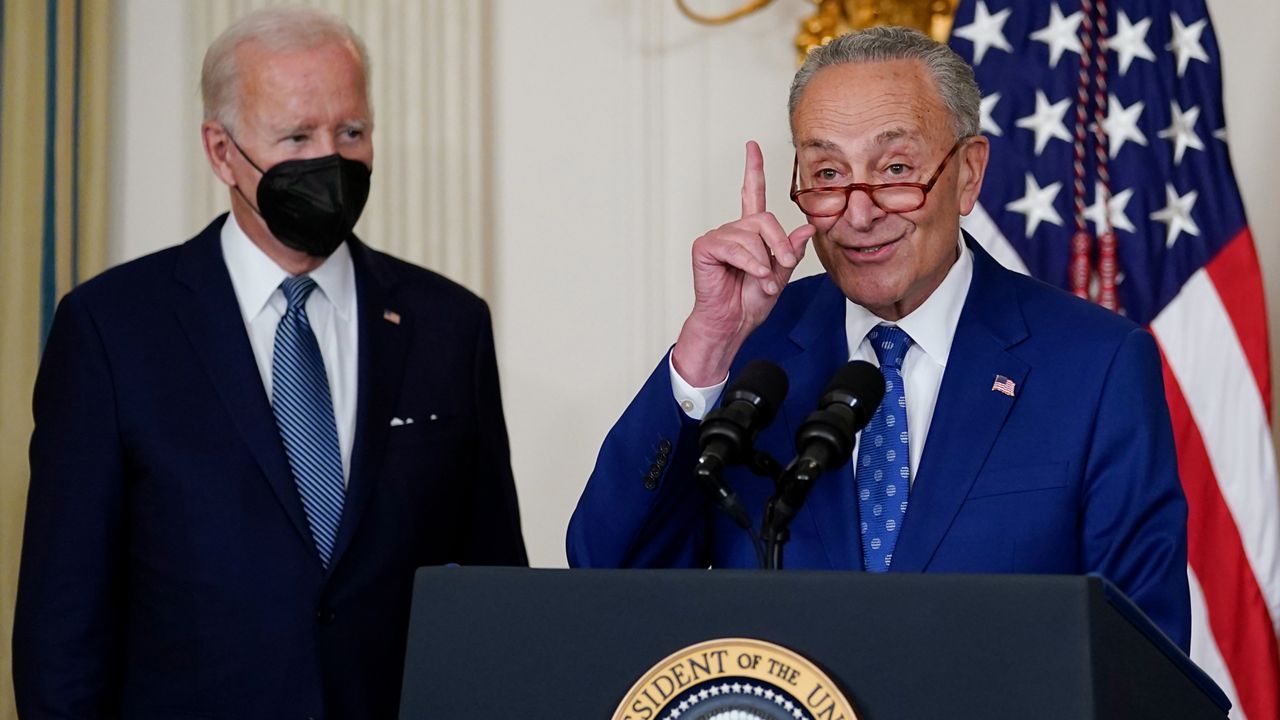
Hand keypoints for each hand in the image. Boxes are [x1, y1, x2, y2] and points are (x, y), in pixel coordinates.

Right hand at [672, 141, 814, 385]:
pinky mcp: (706, 248)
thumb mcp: (780, 274)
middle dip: (779, 244)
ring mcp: (718, 238)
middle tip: (784, 266)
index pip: (752, 193)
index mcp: (750, 233)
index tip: (752, 146)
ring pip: (752, 235)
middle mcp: (733, 231)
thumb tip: (806, 228)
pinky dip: (750, 264)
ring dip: (764, 262)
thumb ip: (791, 250)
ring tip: (762, 281)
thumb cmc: (750, 302)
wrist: (732, 324)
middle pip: (763, 219)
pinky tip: (753, 276)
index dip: (753, 169)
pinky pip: (736, 247)